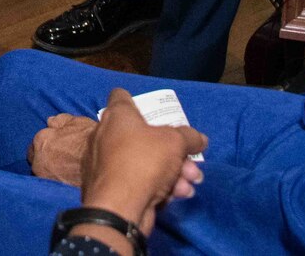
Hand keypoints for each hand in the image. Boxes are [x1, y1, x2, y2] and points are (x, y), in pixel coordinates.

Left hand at [28, 113, 97, 184]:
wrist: (104, 164)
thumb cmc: (89, 140)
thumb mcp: (76, 122)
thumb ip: (60, 120)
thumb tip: (51, 121)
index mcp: (41, 141)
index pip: (35, 144)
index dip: (46, 144)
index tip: (56, 146)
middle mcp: (39, 161)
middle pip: (37, 160)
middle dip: (45, 158)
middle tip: (60, 158)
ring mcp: (46, 178)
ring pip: (44, 174)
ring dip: (52, 171)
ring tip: (66, 170)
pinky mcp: (56, 191)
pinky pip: (54, 185)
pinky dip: (59, 181)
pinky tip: (69, 179)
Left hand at [80, 88, 208, 236]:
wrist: (119, 207)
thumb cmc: (144, 161)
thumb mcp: (175, 142)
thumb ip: (189, 137)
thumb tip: (199, 139)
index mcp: (116, 116)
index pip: (120, 97)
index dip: (136, 101)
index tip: (153, 112)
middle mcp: (105, 136)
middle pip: (143, 137)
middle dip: (172, 152)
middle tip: (190, 164)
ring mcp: (105, 164)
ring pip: (144, 163)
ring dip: (172, 173)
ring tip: (189, 183)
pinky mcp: (110, 189)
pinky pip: (137, 181)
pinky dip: (157, 187)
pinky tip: (177, 195)